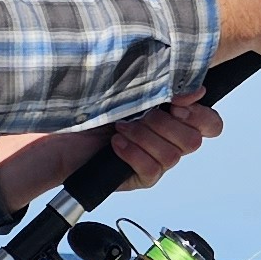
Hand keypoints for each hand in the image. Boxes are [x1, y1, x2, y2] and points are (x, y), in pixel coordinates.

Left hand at [0, 96, 222, 205]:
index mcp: (170, 113)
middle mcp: (166, 137)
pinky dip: (135, 154)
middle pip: (195, 139)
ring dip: (147, 137)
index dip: (201, 113)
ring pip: (174, 154)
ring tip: (121, 127)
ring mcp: (152, 158)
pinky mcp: (136, 177)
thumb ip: (161, 82)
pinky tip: (115, 144)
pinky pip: (153, 171)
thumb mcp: (125, 84)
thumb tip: (196, 87)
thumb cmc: (86, 101)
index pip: (209, 122)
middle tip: (144, 113)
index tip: (177, 102)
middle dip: (169, 123)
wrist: (51, 131)